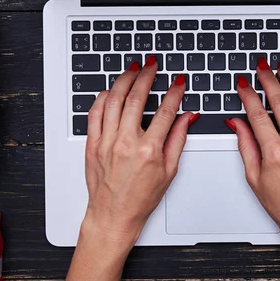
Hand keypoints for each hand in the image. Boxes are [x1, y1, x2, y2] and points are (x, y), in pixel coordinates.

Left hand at [84, 58, 197, 240]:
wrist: (113, 215)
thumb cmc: (140, 198)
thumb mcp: (169, 170)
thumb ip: (178, 139)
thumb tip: (188, 116)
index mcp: (149, 150)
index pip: (165, 111)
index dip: (174, 92)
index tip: (178, 81)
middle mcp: (126, 143)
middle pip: (137, 98)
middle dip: (146, 76)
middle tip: (152, 65)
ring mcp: (106, 142)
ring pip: (114, 100)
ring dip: (124, 80)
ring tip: (132, 69)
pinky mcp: (92, 144)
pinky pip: (95, 113)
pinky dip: (103, 97)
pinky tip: (112, 89)